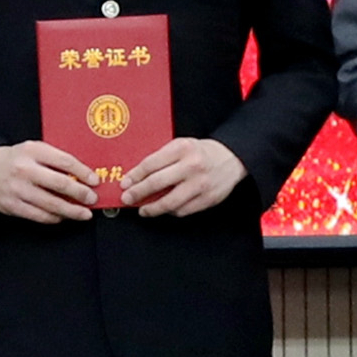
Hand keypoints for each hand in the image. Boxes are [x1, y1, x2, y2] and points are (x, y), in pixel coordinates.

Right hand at [0, 140, 97, 222]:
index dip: (83, 173)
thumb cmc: (13, 159)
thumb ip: (54, 159)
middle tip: (92, 199)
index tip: (94, 180)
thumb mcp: (33, 149)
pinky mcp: (12, 205)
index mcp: (33, 151)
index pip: (65, 162)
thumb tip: (81, 175)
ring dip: (71, 211)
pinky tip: (62, 217)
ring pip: (51, 204)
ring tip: (84, 214)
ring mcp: (18, 189)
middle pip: (60, 184)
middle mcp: (25, 169)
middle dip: (81, 194)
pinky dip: (54, 217)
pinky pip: (38, 215)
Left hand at [124, 137, 246, 216]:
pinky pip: (183, 210)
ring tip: (143, 210)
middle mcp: (191, 166)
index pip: (151, 164)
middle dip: (138, 193)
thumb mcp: (181, 145)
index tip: (125, 183)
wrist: (232, 158)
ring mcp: (200, 184)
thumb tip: (137, 176)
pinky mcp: (208, 199)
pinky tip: (165, 209)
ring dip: (152, 208)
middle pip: (156, 183)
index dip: (134, 176)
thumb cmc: (202, 152)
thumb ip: (162, 158)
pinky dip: (170, 211)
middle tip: (127, 198)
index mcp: (182, 148)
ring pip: (169, 202)